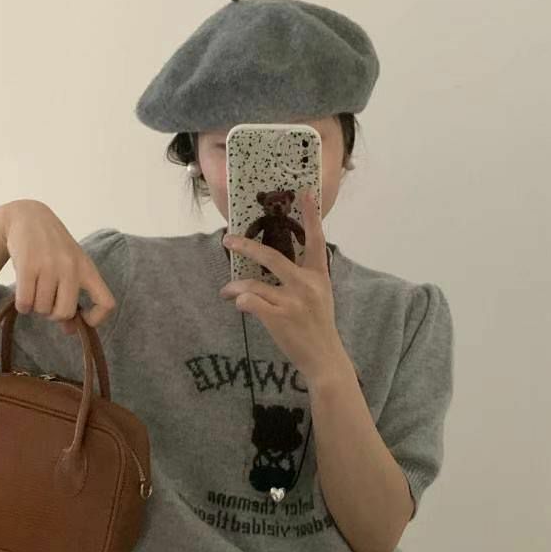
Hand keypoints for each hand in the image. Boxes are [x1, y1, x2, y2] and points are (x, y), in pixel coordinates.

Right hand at [1, 200, 116, 335]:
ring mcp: (50, 265)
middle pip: (65, 312)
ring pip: (43, 309)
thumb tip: (69, 331)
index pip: (107, 303)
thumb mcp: (69, 267)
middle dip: (53, 315)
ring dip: (36, 308)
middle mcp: (71, 267)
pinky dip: (23, 306)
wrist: (27, 217)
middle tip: (47, 303)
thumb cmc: (52, 249)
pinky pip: (26, 303)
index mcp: (88, 269)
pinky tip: (23, 296)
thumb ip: (71, 297)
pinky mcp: (28, 265)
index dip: (97, 318)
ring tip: (34, 292)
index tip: (83, 318)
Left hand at [219, 191, 348, 382]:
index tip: (304, 192)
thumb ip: (305, 278)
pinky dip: (240, 301)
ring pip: (253, 284)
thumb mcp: (321, 297)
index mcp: (318, 276)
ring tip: (226, 291)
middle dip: (245, 247)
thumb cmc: (319, 327)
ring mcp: (292, 301)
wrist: (324, 358)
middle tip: (228, 240)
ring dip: (234, 286)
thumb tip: (278, 266)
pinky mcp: (279, 318)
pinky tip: (238, 304)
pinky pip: (250, 302)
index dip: (310, 215)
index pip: (315, 240)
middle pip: (271, 256)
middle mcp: (306, 284)